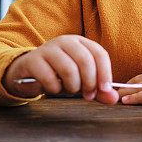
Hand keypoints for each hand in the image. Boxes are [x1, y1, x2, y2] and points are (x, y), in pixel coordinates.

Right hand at [2, 35, 118, 104]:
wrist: (27, 72)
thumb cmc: (58, 75)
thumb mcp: (80, 81)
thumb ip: (97, 89)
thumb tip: (114, 99)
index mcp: (80, 42)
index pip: (99, 54)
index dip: (105, 73)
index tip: (105, 90)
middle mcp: (65, 41)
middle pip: (85, 61)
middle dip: (89, 82)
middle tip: (87, 95)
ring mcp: (48, 49)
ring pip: (68, 69)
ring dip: (72, 87)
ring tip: (68, 90)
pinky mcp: (33, 60)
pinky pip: (49, 78)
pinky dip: (55, 89)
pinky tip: (53, 89)